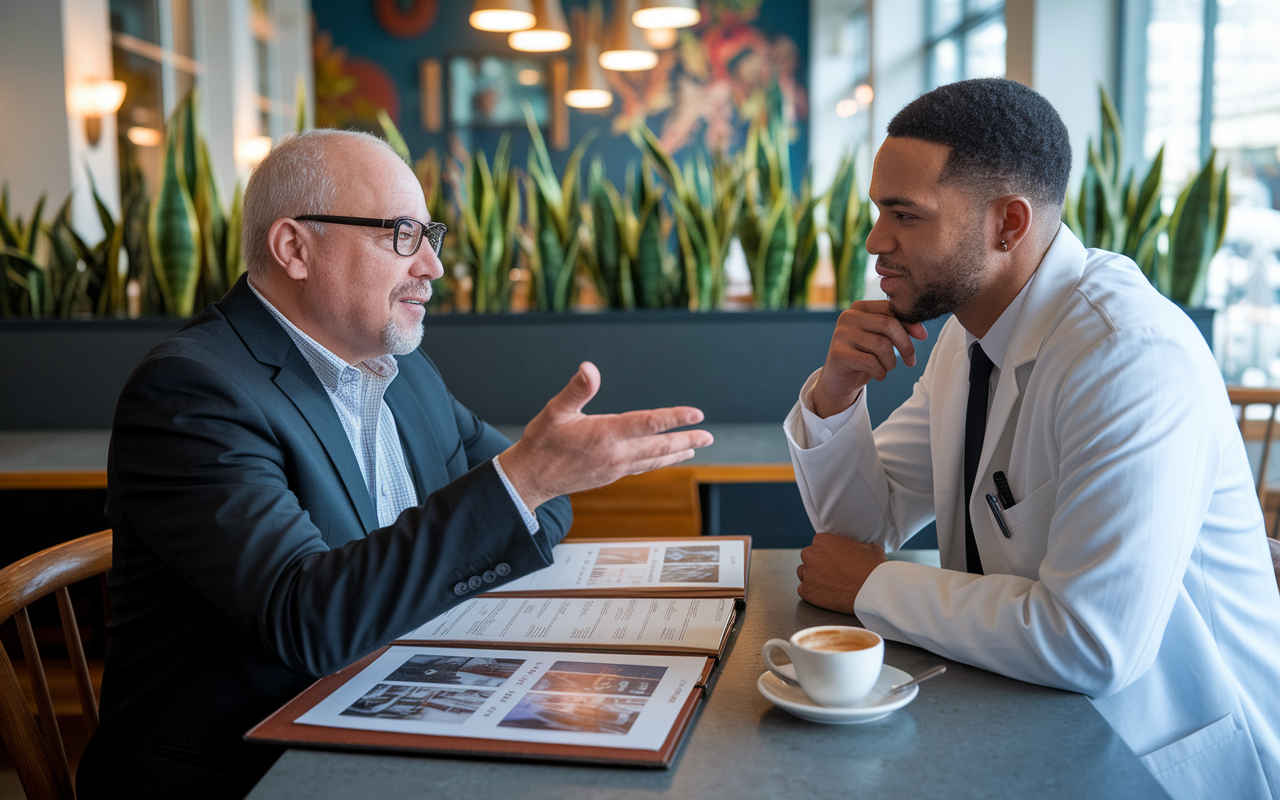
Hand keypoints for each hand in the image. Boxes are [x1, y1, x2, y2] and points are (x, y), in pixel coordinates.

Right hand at [500, 362, 713, 508]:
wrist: (529, 479)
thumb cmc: (541, 441)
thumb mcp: (555, 410)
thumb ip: (577, 389)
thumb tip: (589, 367)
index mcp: (605, 435)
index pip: (648, 424)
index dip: (674, 418)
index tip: (696, 414)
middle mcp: (615, 454)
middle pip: (659, 447)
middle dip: (686, 439)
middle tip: (709, 436)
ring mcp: (614, 468)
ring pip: (653, 460)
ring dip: (677, 453)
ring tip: (695, 448)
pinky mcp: (610, 476)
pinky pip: (642, 468)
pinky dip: (659, 462)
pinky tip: (665, 459)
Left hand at [796, 532, 887, 614]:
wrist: (873, 589)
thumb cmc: (873, 567)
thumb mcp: (870, 547)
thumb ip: (858, 545)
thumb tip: (862, 548)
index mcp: (822, 540)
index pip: (818, 544)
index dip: (828, 553)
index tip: (835, 560)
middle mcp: (811, 554)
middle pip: (809, 558)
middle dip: (818, 564)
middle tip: (833, 573)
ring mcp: (807, 573)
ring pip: (804, 573)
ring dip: (813, 577)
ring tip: (829, 584)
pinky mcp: (806, 591)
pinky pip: (804, 590)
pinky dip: (813, 593)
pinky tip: (826, 594)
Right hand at [811, 300, 927, 417]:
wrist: (840, 378)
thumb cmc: (865, 355)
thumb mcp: (881, 337)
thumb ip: (897, 328)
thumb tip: (922, 332)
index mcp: (860, 307)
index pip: (891, 308)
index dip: (910, 322)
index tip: (923, 336)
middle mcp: (848, 316)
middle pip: (888, 325)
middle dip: (905, 345)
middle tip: (911, 361)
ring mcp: (841, 334)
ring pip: (882, 345)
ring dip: (890, 362)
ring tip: (885, 367)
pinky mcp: (838, 353)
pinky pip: (871, 362)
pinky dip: (880, 372)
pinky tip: (877, 374)